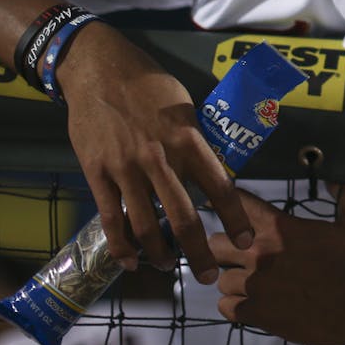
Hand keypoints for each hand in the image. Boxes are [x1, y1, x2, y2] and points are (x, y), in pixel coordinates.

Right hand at [57, 22, 253, 282]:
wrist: (98, 69)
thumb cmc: (147, 86)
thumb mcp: (183, 106)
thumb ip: (196, 141)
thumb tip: (213, 170)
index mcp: (187, 139)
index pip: (220, 187)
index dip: (235, 218)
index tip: (247, 241)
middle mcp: (159, 158)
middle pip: (183, 217)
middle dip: (199, 253)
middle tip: (208, 275)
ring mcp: (125, 168)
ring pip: (147, 225)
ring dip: (160, 255)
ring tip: (169, 267)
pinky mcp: (97, 173)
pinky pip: (111, 219)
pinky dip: (122, 246)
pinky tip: (131, 261)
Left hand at [210, 185, 344, 344]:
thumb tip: (336, 181)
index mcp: (280, 227)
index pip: (237, 203)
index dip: (231, 204)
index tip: (230, 209)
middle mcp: (261, 253)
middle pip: (214, 243)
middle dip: (224, 247)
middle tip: (237, 255)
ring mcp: (256, 285)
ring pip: (220, 279)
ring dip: (232, 280)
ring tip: (247, 284)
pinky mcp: (258, 314)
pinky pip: (225, 307)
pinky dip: (234, 306)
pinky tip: (249, 304)